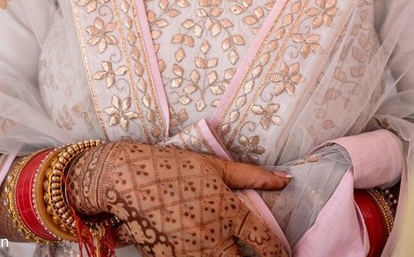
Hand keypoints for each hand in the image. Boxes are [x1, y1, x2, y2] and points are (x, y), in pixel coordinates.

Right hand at [66, 141, 289, 256]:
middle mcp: (213, 239)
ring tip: (220, 245)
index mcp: (227, 212)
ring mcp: (191, 254)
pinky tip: (195, 244)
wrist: (128, 178)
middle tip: (253, 255)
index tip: (284, 255)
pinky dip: (198, 256)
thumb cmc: (174, 166)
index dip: (279, 253)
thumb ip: (252, 176)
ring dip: (224, 256)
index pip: (264, 242)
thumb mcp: (214, 166)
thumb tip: (286, 180)